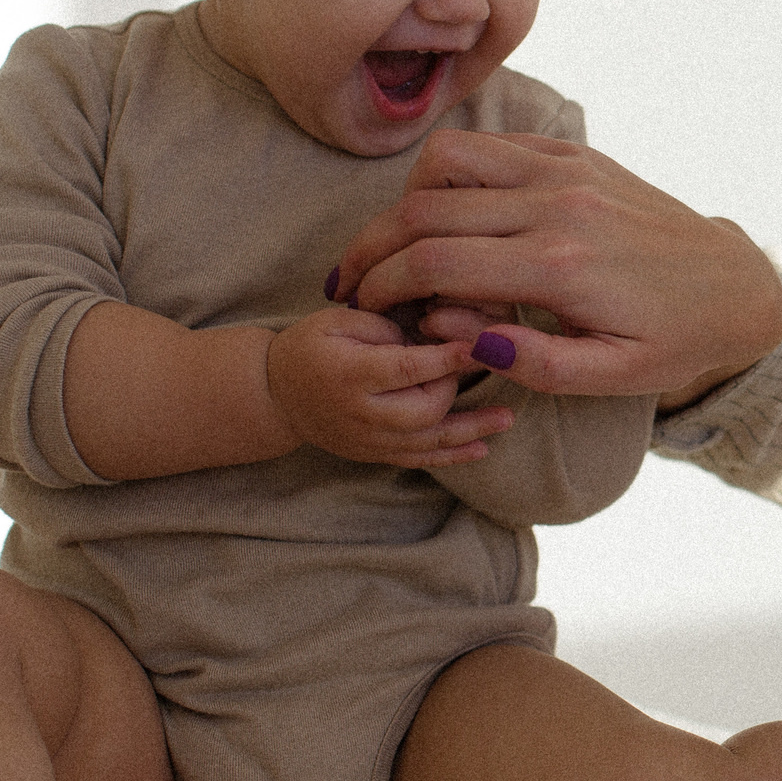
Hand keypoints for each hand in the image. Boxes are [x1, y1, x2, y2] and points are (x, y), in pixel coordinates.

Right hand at [265, 306, 515, 466]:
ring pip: (428, 440)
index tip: (485, 342)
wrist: (274, 394)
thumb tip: (433, 335)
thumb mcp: (338, 320)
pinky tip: (482, 448)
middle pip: (425, 408)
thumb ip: (385, 325)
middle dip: (454, 384)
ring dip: (471, 429)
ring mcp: (368, 440)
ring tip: (506, 417)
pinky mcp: (375, 454)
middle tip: (472, 361)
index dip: (449, 357)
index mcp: (350, 373)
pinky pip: (418, 460)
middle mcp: (361, 413)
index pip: (408, 367)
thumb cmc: (311, 346)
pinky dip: (452, 456)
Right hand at [331, 131, 781, 402]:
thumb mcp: (610, 377)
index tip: (362, 309)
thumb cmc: (673, 339)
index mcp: (559, 265)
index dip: (380, 286)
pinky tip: (449, 214)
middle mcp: (557, 205)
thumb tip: (462, 333)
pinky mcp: (577, 154)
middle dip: (373, 247)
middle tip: (353, 281)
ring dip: (408, 201)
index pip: (432, 263)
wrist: (735, 285)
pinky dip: (454, 173)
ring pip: (450, 159)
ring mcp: (567, 169)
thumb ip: (531, 362)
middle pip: (424, 208)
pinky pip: (493, 145)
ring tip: (399, 246)